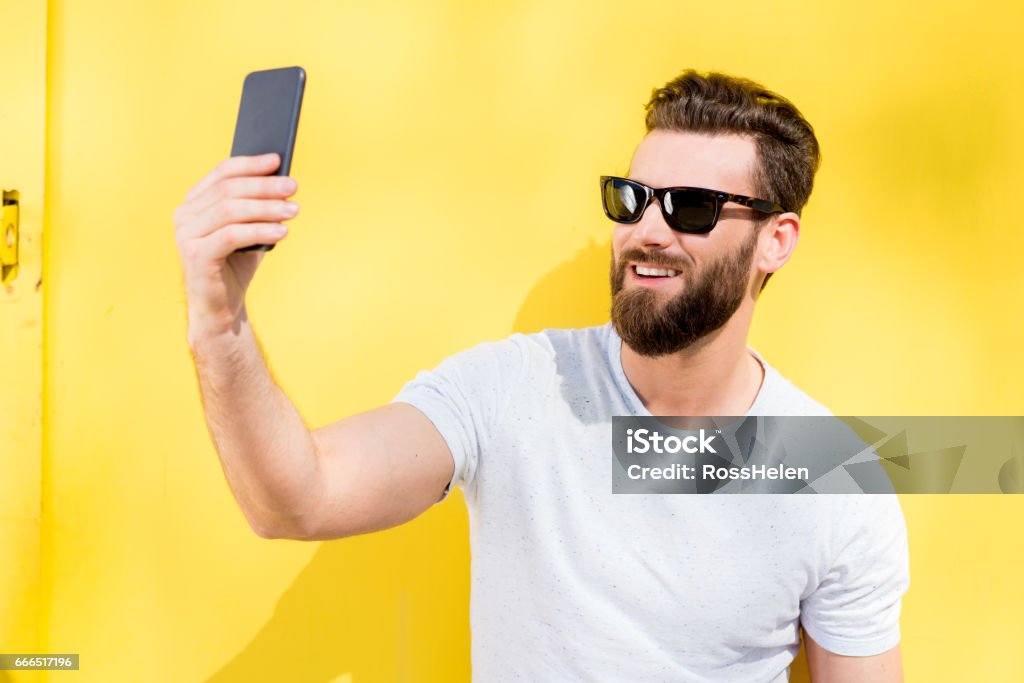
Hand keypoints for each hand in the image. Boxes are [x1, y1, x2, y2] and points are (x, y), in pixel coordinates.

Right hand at [173, 153, 298, 341]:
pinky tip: (282, 232)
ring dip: (266, 208)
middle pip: (228, 190)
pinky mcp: (194, 255)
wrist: (222, 306)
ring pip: (230, 211)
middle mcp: (185, 214)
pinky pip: (231, 236)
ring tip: (293, 210)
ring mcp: (186, 234)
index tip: (277, 160)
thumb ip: (257, 206)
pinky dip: (260, 230)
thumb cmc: (236, 264)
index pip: (222, 172)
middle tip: (292, 187)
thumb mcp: (249, 229)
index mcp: (195, 202)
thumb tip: (283, 183)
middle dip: (264, 186)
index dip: (250, 164)